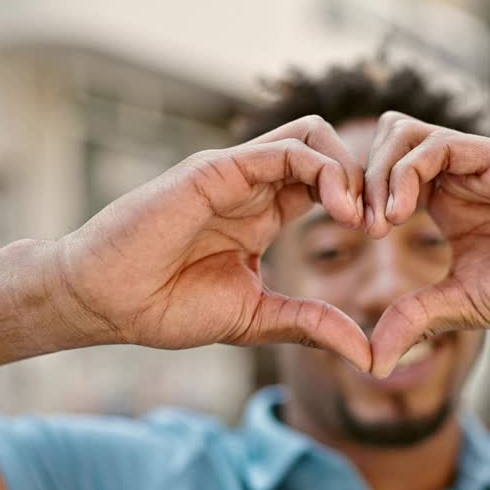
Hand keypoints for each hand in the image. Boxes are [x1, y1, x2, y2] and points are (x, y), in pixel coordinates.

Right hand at [56, 115, 371, 371]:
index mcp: (263, 213)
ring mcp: (234, 172)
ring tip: (361, 215)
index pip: (327, 182)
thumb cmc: (167, 308)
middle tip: (382, 222)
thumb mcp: (258, 320)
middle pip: (326, 148)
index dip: (362, 201)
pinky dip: (322, 169)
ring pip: (311, 135)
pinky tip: (339, 208)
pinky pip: (281, 149)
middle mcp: (252, 185)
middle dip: (367, 177)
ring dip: (349, 167)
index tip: (381, 236)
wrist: (107, 303)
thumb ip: (312, 326)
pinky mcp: (215, 169)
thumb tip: (368, 354)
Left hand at [362, 112, 489, 376]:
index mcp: (446, 204)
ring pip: (406, 133)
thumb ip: (417, 321)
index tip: (348, 237)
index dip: (356, 198)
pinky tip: (401, 212)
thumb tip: (368, 362)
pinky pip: (443, 143)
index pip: (383, 178)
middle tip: (356, 224)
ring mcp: (482, 162)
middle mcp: (460, 176)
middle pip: (386, 144)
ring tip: (379, 220)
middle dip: (358, 179)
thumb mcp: (467, 308)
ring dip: (378, 171)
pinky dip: (409, 170)